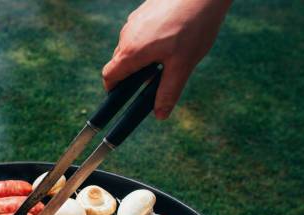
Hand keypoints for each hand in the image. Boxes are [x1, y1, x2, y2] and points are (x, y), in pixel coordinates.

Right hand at [103, 0, 231, 118]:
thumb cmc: (193, 26)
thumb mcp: (182, 65)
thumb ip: (168, 92)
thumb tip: (159, 115)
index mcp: (131, 52)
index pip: (110, 77)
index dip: (113, 91)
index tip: (122, 98)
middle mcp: (127, 36)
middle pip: (120, 63)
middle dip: (132, 75)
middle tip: (155, 80)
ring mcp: (134, 21)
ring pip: (131, 47)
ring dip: (142, 57)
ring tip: (169, 57)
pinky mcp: (144, 11)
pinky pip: (139, 32)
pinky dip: (149, 41)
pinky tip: (172, 38)